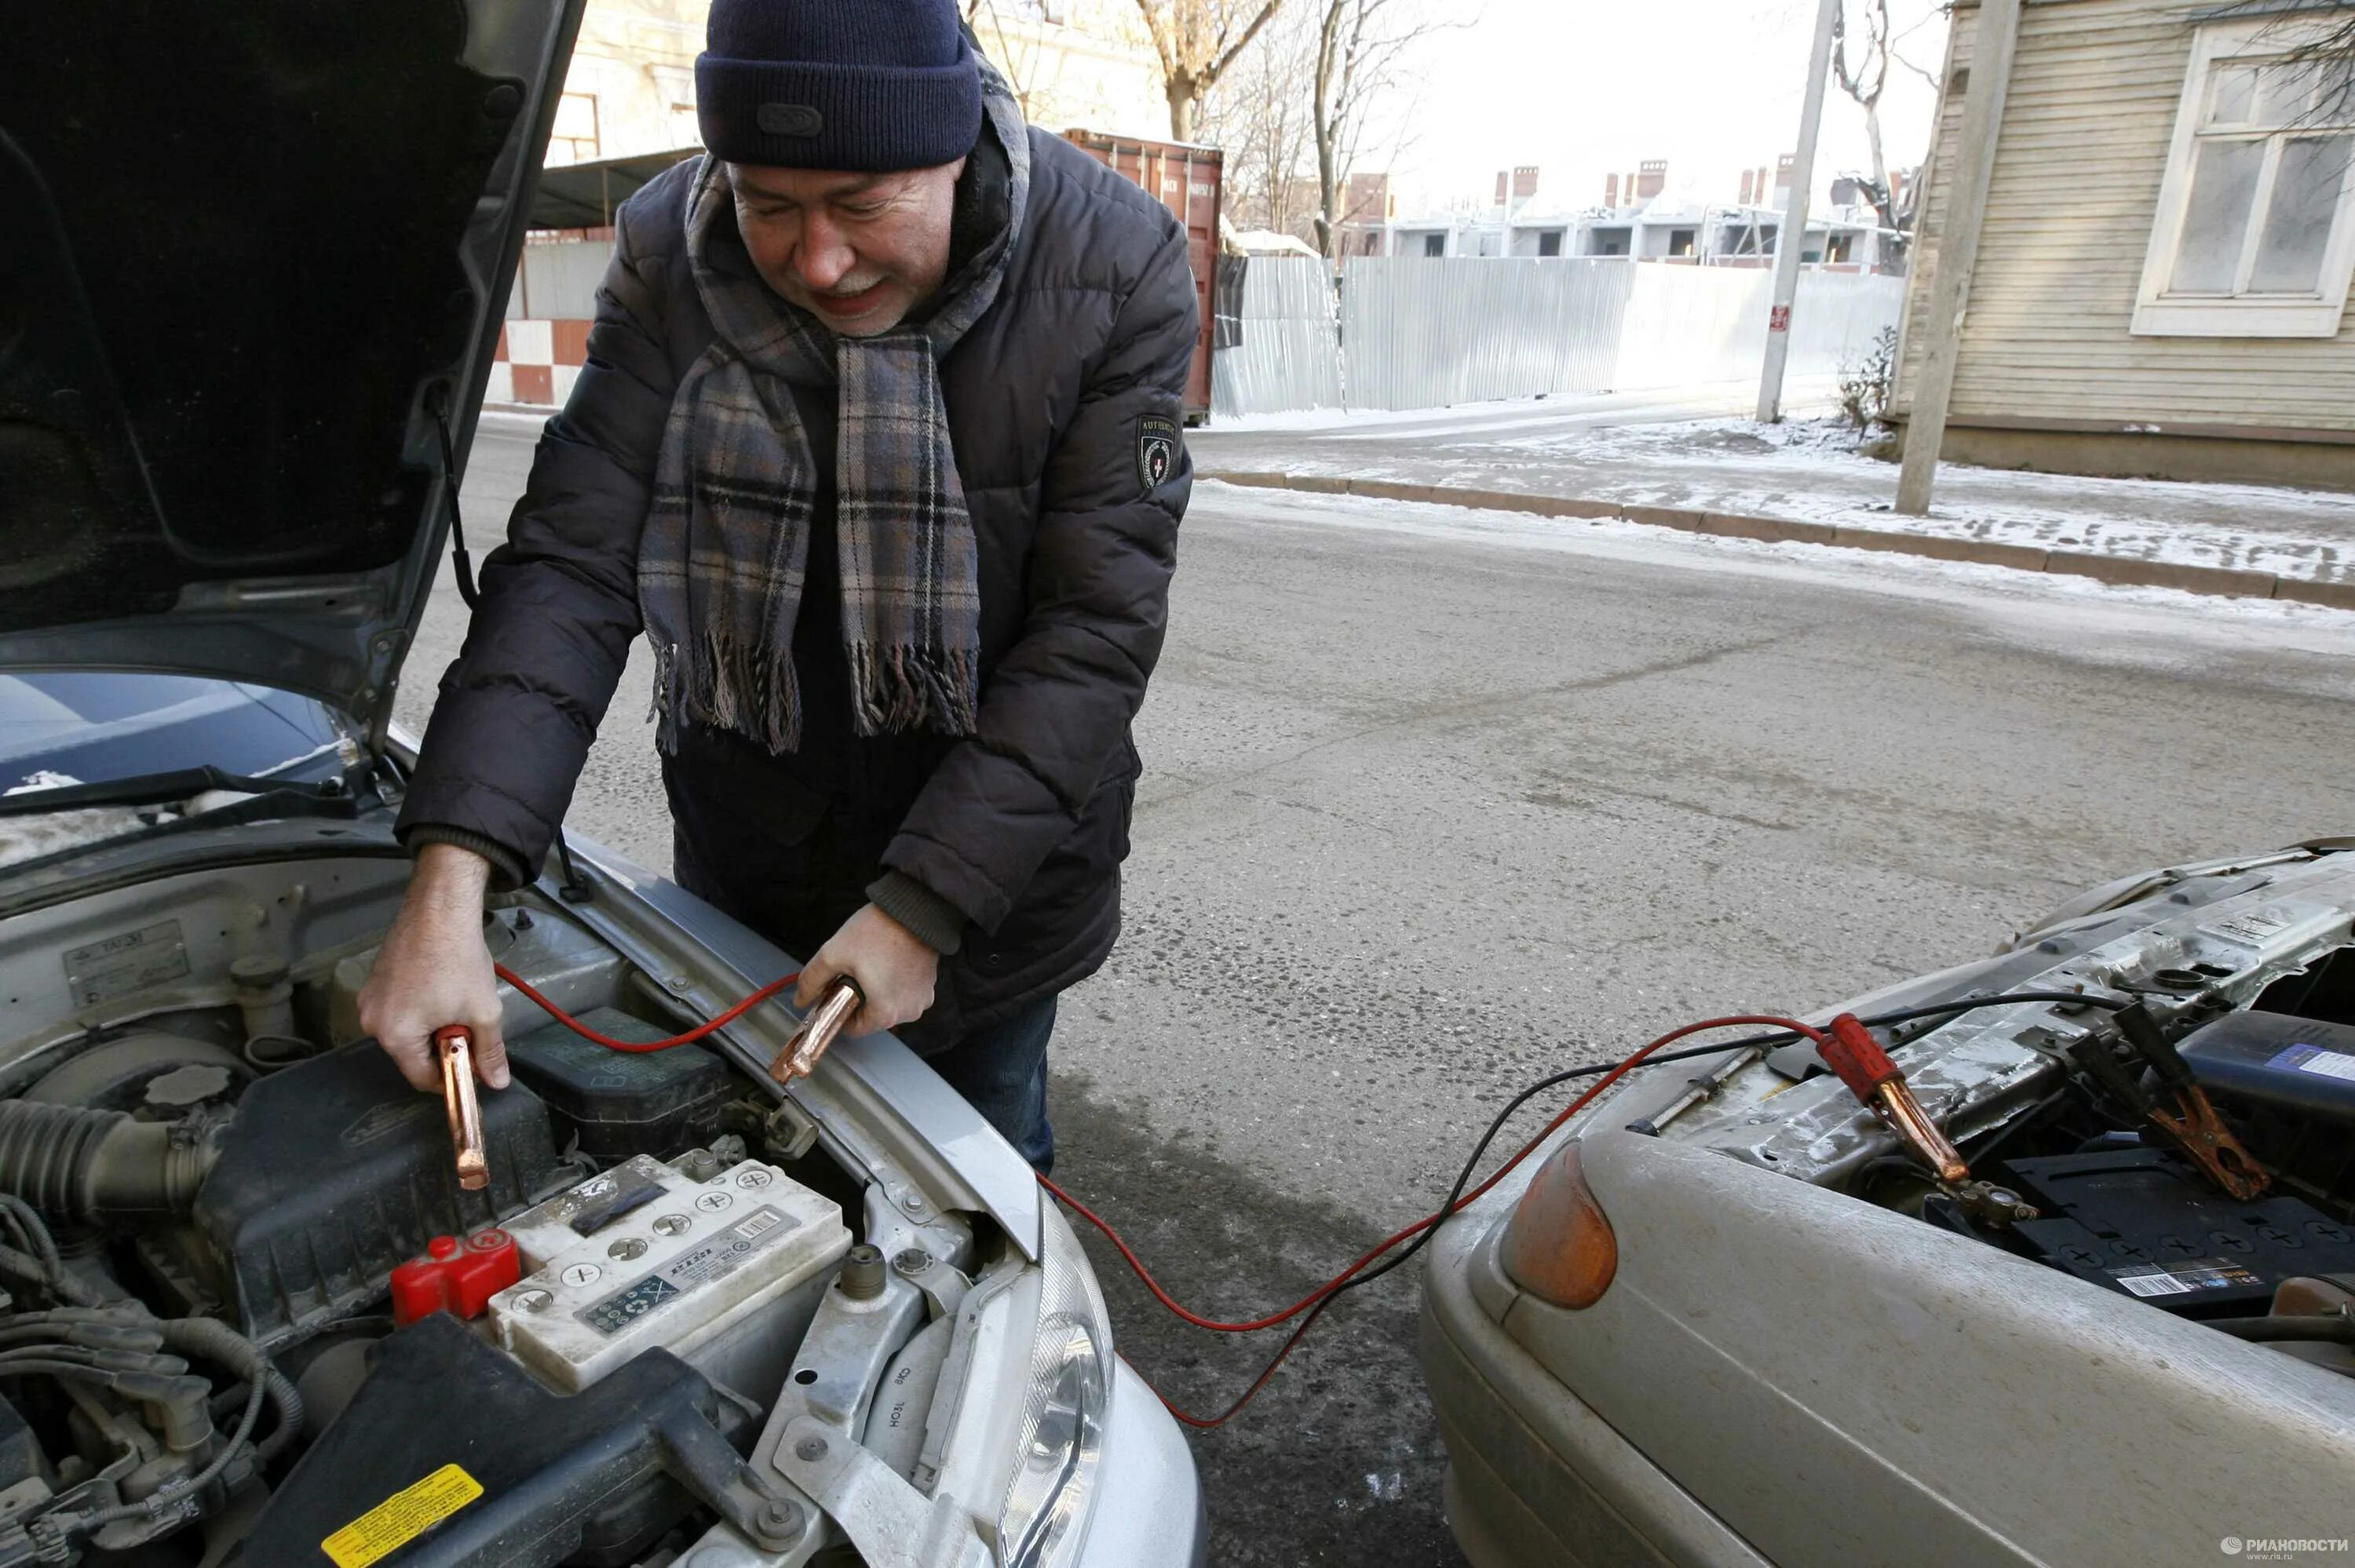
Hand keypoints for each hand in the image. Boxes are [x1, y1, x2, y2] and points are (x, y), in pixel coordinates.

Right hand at [358, 843, 510, 1092]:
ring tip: (458, 1002)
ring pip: (406, 1030)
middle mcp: (371, 1021)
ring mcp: (369, 998)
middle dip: (444, 1048)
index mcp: (393, 1036)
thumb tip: (498, 1083)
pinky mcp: (374, 980)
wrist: (439, 909)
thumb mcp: (483, 1012)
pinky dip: (421, 1008)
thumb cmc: (459, 961)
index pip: (422, 1078)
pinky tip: (442, 988)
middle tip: (471, 1027)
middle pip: (412, 1054)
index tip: (476, 1066)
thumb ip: (489, 1052)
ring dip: (434, 1026)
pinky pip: (399, 1009)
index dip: (453, 1077)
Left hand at [796, 904, 938, 1036]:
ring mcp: (922, 998)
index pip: (854, 1028)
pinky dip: (895, 981)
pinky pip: (904, 991)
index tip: (838, 988)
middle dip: (860, 997)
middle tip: (855, 970)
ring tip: (874, 961)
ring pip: (889, 1003)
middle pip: (872, 1016)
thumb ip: (811, 981)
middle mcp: (908, 1012)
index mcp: (885, 1013)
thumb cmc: (878, 931)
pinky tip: (889, 959)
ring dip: (878, 989)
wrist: (914, 907)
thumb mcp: (833, 954)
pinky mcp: (930, 984)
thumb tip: (801, 1000)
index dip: (840, 1009)